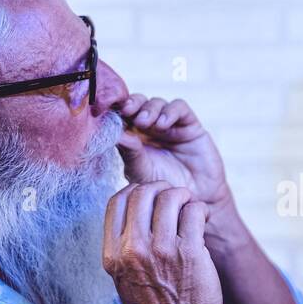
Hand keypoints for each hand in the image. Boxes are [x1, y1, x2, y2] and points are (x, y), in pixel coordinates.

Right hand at [103, 181, 222, 303]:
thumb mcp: (123, 277)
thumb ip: (124, 245)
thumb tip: (134, 211)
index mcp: (114, 254)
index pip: (117, 201)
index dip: (135, 190)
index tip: (149, 198)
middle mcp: (134, 250)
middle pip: (143, 192)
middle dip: (161, 188)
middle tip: (174, 198)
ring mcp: (162, 250)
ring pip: (171, 197)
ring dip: (183, 196)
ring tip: (189, 207)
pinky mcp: (190, 252)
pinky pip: (194, 211)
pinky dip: (200, 209)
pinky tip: (202, 217)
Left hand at [114, 94, 230, 211]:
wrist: (196, 199)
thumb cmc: (165, 190)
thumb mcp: (141, 172)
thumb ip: (130, 153)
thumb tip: (116, 135)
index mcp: (133, 138)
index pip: (121, 116)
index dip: (114, 109)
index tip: (106, 110)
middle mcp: (150, 129)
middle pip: (138, 104)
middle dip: (131, 103)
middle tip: (126, 110)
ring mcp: (170, 126)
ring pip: (156, 103)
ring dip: (149, 108)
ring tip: (145, 122)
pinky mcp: (190, 125)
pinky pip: (179, 108)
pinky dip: (170, 112)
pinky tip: (163, 124)